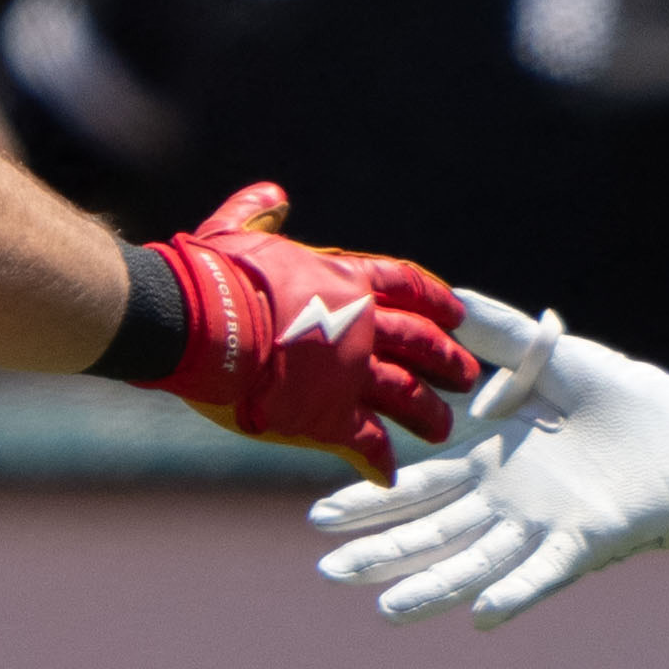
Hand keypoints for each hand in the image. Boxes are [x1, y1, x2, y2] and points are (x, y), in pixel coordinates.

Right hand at [135, 183, 475, 478]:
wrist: (202, 324)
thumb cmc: (214, 275)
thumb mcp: (237, 231)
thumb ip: (260, 213)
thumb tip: (274, 195)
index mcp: (344, 279)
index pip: (408, 286)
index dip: (437, 301)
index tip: (457, 316)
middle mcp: (361, 326)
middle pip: (422, 345)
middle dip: (447, 362)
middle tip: (466, 377)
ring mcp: (350, 374)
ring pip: (406, 397)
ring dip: (427, 414)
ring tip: (441, 428)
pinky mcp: (328, 417)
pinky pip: (366, 442)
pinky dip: (379, 460)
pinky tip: (386, 474)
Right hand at [308, 297, 668, 626]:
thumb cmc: (622, 398)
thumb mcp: (549, 360)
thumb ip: (499, 337)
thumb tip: (447, 302)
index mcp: (493, 465)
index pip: (418, 489)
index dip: (372, 502)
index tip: (321, 516)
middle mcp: (509, 505)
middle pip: (432, 534)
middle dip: (381, 553)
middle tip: (329, 573)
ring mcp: (545, 526)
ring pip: (476, 562)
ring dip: (433, 586)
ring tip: (389, 610)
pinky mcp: (589, 540)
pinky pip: (545, 572)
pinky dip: (515, 593)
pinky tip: (482, 614)